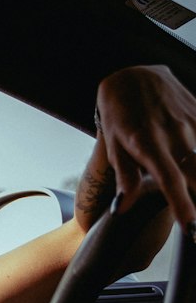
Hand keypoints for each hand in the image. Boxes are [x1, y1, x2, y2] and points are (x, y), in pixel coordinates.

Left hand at [96, 65, 195, 237]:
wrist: (132, 75)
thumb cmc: (119, 117)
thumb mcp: (114, 147)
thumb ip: (124, 178)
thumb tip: (123, 208)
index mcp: (149, 144)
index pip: (170, 180)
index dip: (182, 205)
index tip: (192, 227)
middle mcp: (174, 132)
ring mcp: (190, 119)